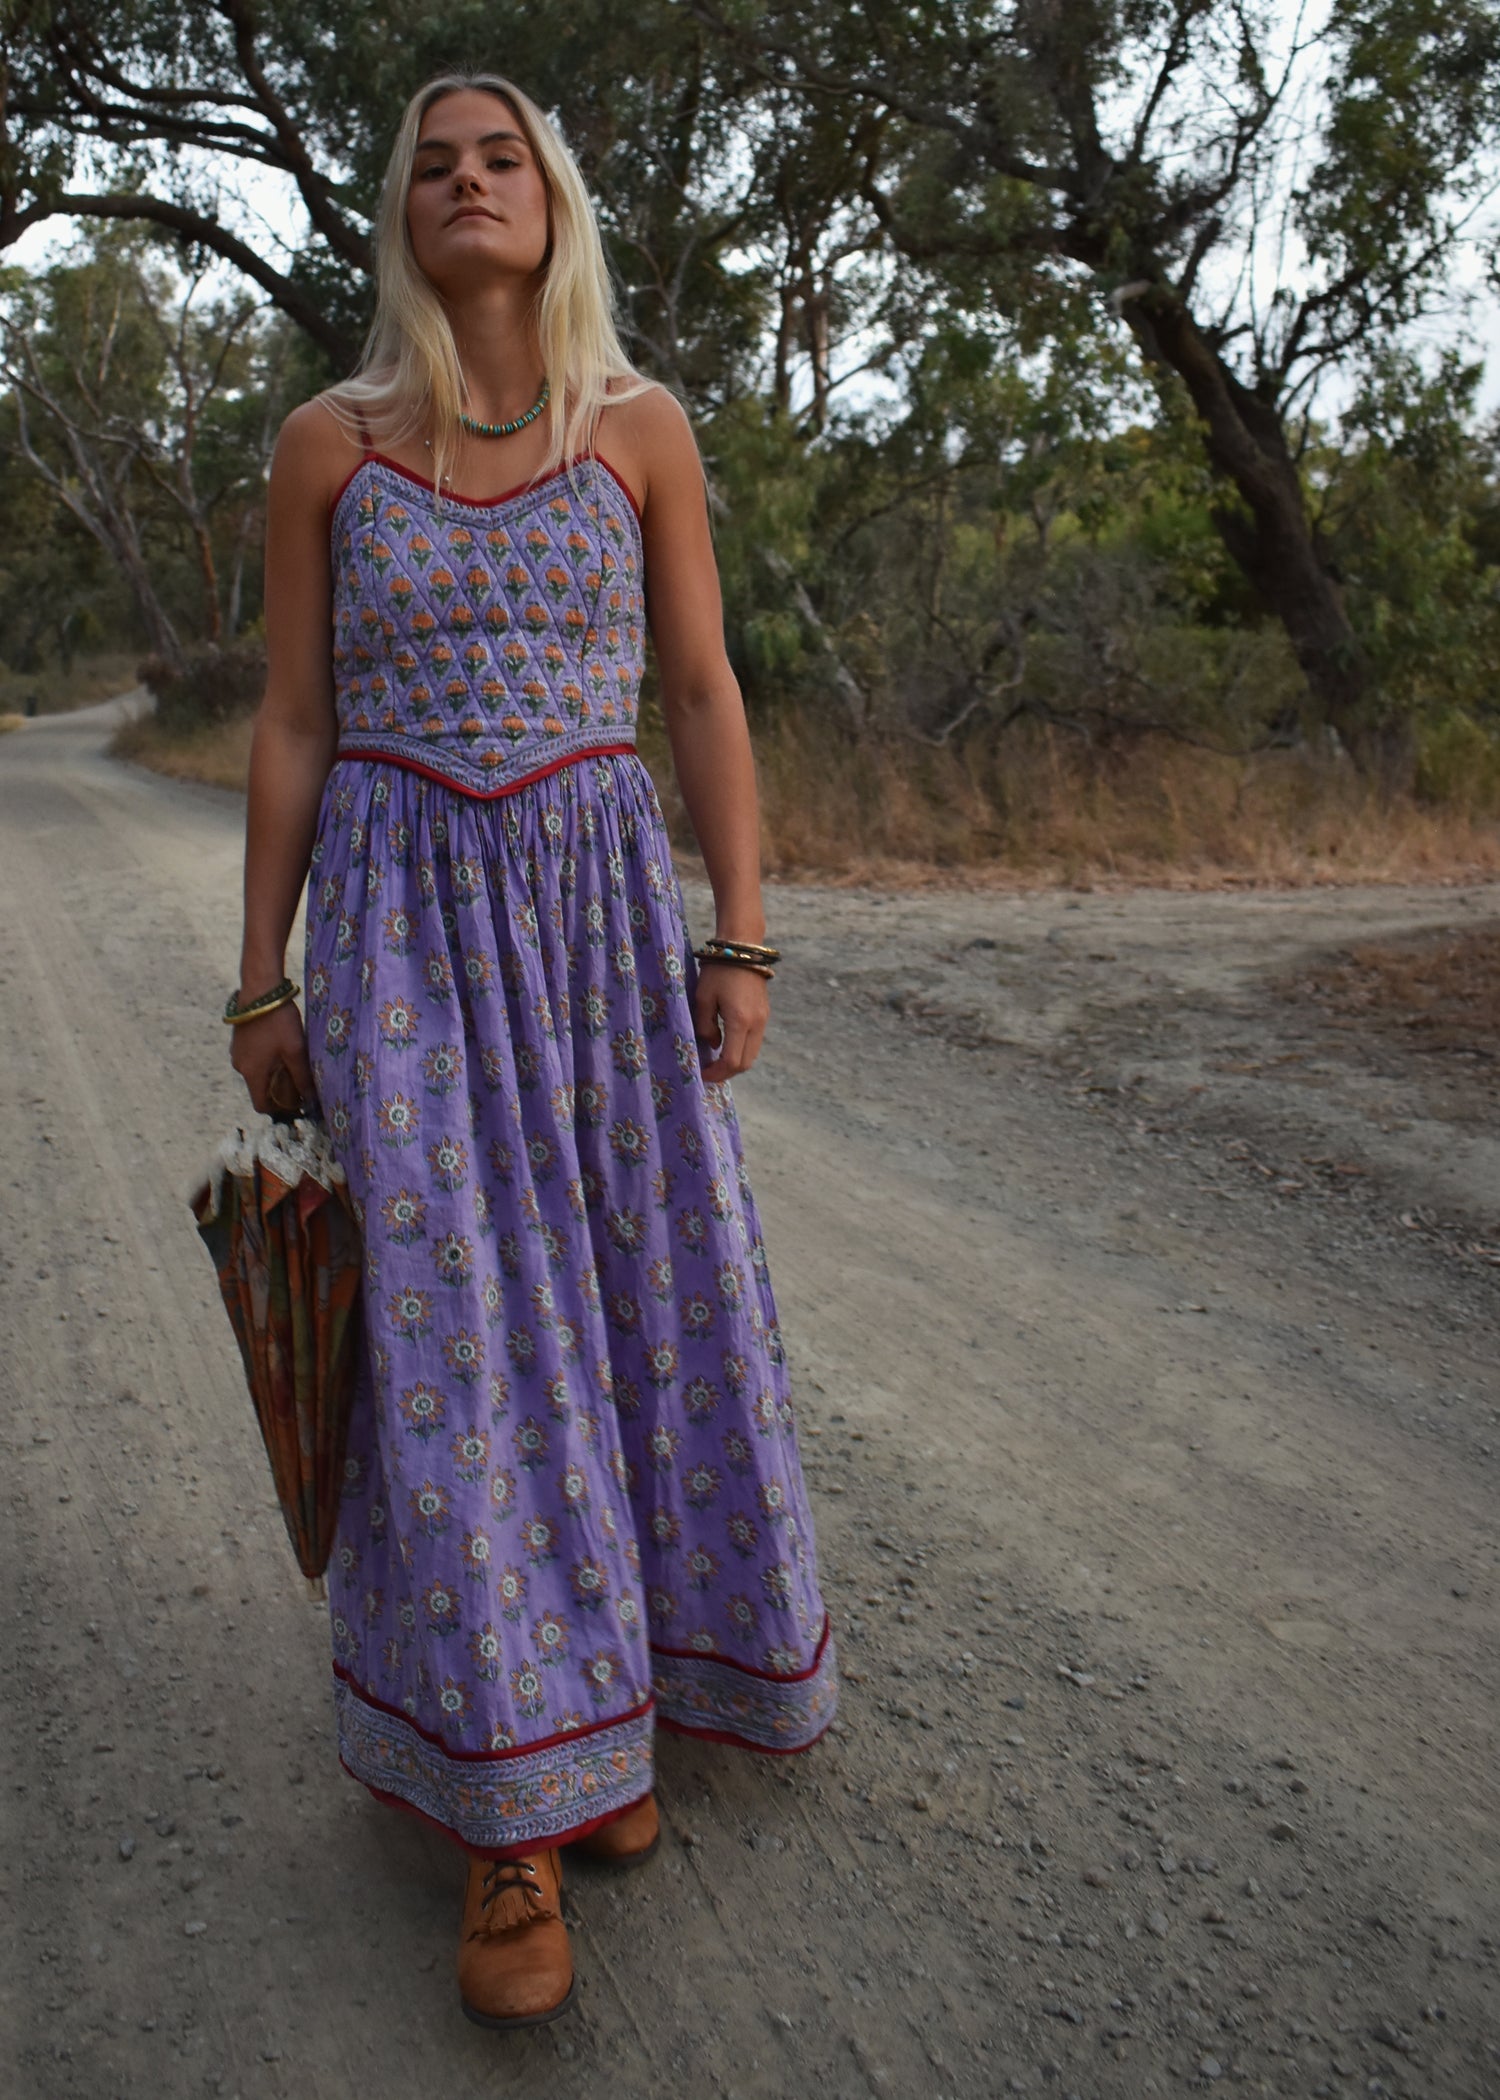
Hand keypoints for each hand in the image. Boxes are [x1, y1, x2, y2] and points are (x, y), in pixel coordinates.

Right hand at [228, 999, 315, 1115]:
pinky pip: (254, 1058)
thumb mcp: (296, 1050)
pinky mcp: (239, 1040)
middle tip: (301, 1081)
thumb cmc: (278, 1022)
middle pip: (260, 1089)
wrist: (260, 990)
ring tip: (294, 1061)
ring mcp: (237, 1052)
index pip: (261, 1105)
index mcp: (252, 1073)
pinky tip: (282, 1046)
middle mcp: (240, 1066)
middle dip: (280, 1090)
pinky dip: (267, 1060)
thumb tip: (311, 1100)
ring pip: (258, 1072)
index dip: (280, 1109)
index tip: (297, 1103)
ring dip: (274, 1073)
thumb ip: (302, 1077)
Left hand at [692, 961, 768, 1082]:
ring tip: (715, 1059)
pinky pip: (754, 1040)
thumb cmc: (718, 970)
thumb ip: (705, 1026)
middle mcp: (757, 1023)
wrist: (742, 948)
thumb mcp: (703, 998)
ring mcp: (764, 1019)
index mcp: (740, 1020)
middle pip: (746, 1062)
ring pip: (752, 1053)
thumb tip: (713, 1045)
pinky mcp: (764, 1014)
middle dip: (727, 1072)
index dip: (717, 1073)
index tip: (701, 1074)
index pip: (732, 1061)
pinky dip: (741, 1048)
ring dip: (735, 1061)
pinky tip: (725, 1043)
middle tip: (708, 1071)